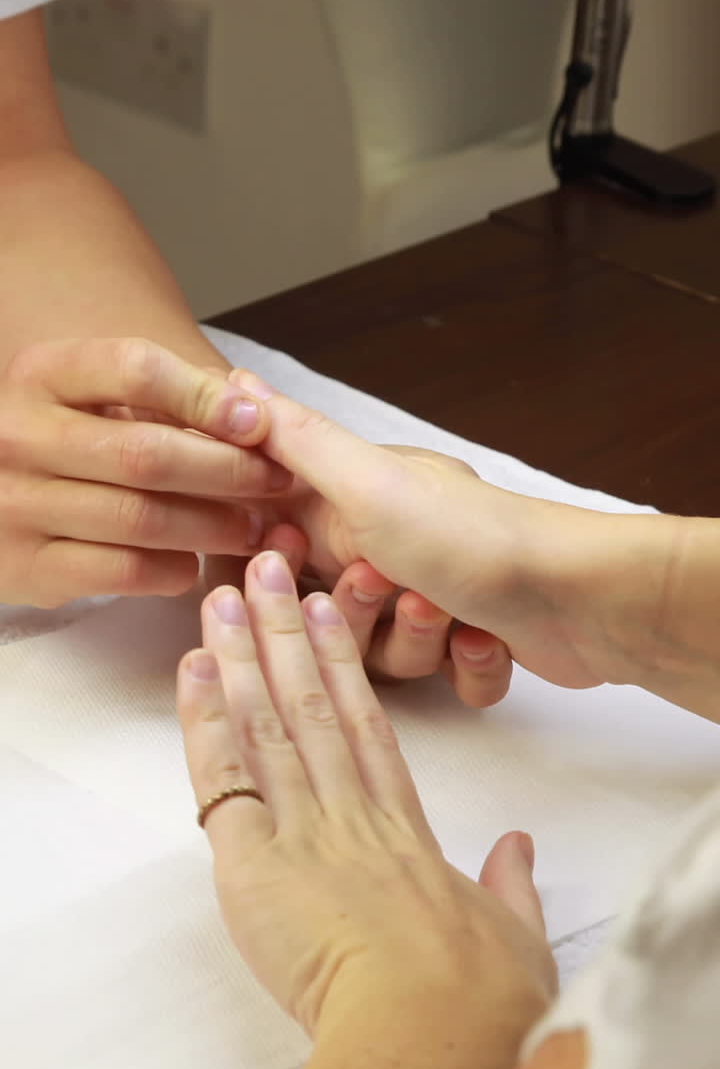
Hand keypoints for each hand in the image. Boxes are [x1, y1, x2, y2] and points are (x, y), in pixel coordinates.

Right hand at [0, 338, 291, 606]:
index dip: (207, 397)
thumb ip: (162, 397)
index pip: (136, 370)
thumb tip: (256, 412)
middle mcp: (17, 435)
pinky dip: (173, 568)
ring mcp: (14, 504)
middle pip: (147, 453)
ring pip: (141, 518)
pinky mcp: (23, 568)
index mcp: (41, 375)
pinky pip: (121, 571)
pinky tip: (195, 562)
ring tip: (255, 529)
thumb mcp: (90, 398)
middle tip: (276, 482)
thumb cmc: (61, 443)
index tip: (259, 422)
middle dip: (228, 471)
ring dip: (214, 526)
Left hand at [177, 555, 554, 1068]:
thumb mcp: (514, 934)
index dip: (345, 666)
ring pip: (269, 721)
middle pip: (313, 703)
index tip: (330, 613)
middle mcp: (350, 811)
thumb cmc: (481, 993)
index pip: (368, 726)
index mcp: (403, 828)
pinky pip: (223, 778)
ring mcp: (304, 827)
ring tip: (223, 596)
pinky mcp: (256, 860)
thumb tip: (519, 849)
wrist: (436, 1027)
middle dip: (288, 631)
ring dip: (243, 653)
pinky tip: (195, 668)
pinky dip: (206, 719)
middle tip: (267, 569)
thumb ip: (511, 884)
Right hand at [232, 373, 698, 708]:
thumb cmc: (467, 535)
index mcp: (361, 505)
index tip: (288, 563)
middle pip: (330, 615)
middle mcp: (398, 548)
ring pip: (386, 657)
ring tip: (443, 610)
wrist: (577, 594)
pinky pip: (443, 682)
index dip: (276, 570)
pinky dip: (463, 666)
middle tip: (384, 583)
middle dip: (354, 614)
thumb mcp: (363, 480)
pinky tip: (482, 638)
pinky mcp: (477, 644)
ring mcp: (439, 597)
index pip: (283, 547)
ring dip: (414, 640)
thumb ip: (293, 440)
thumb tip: (233, 387)